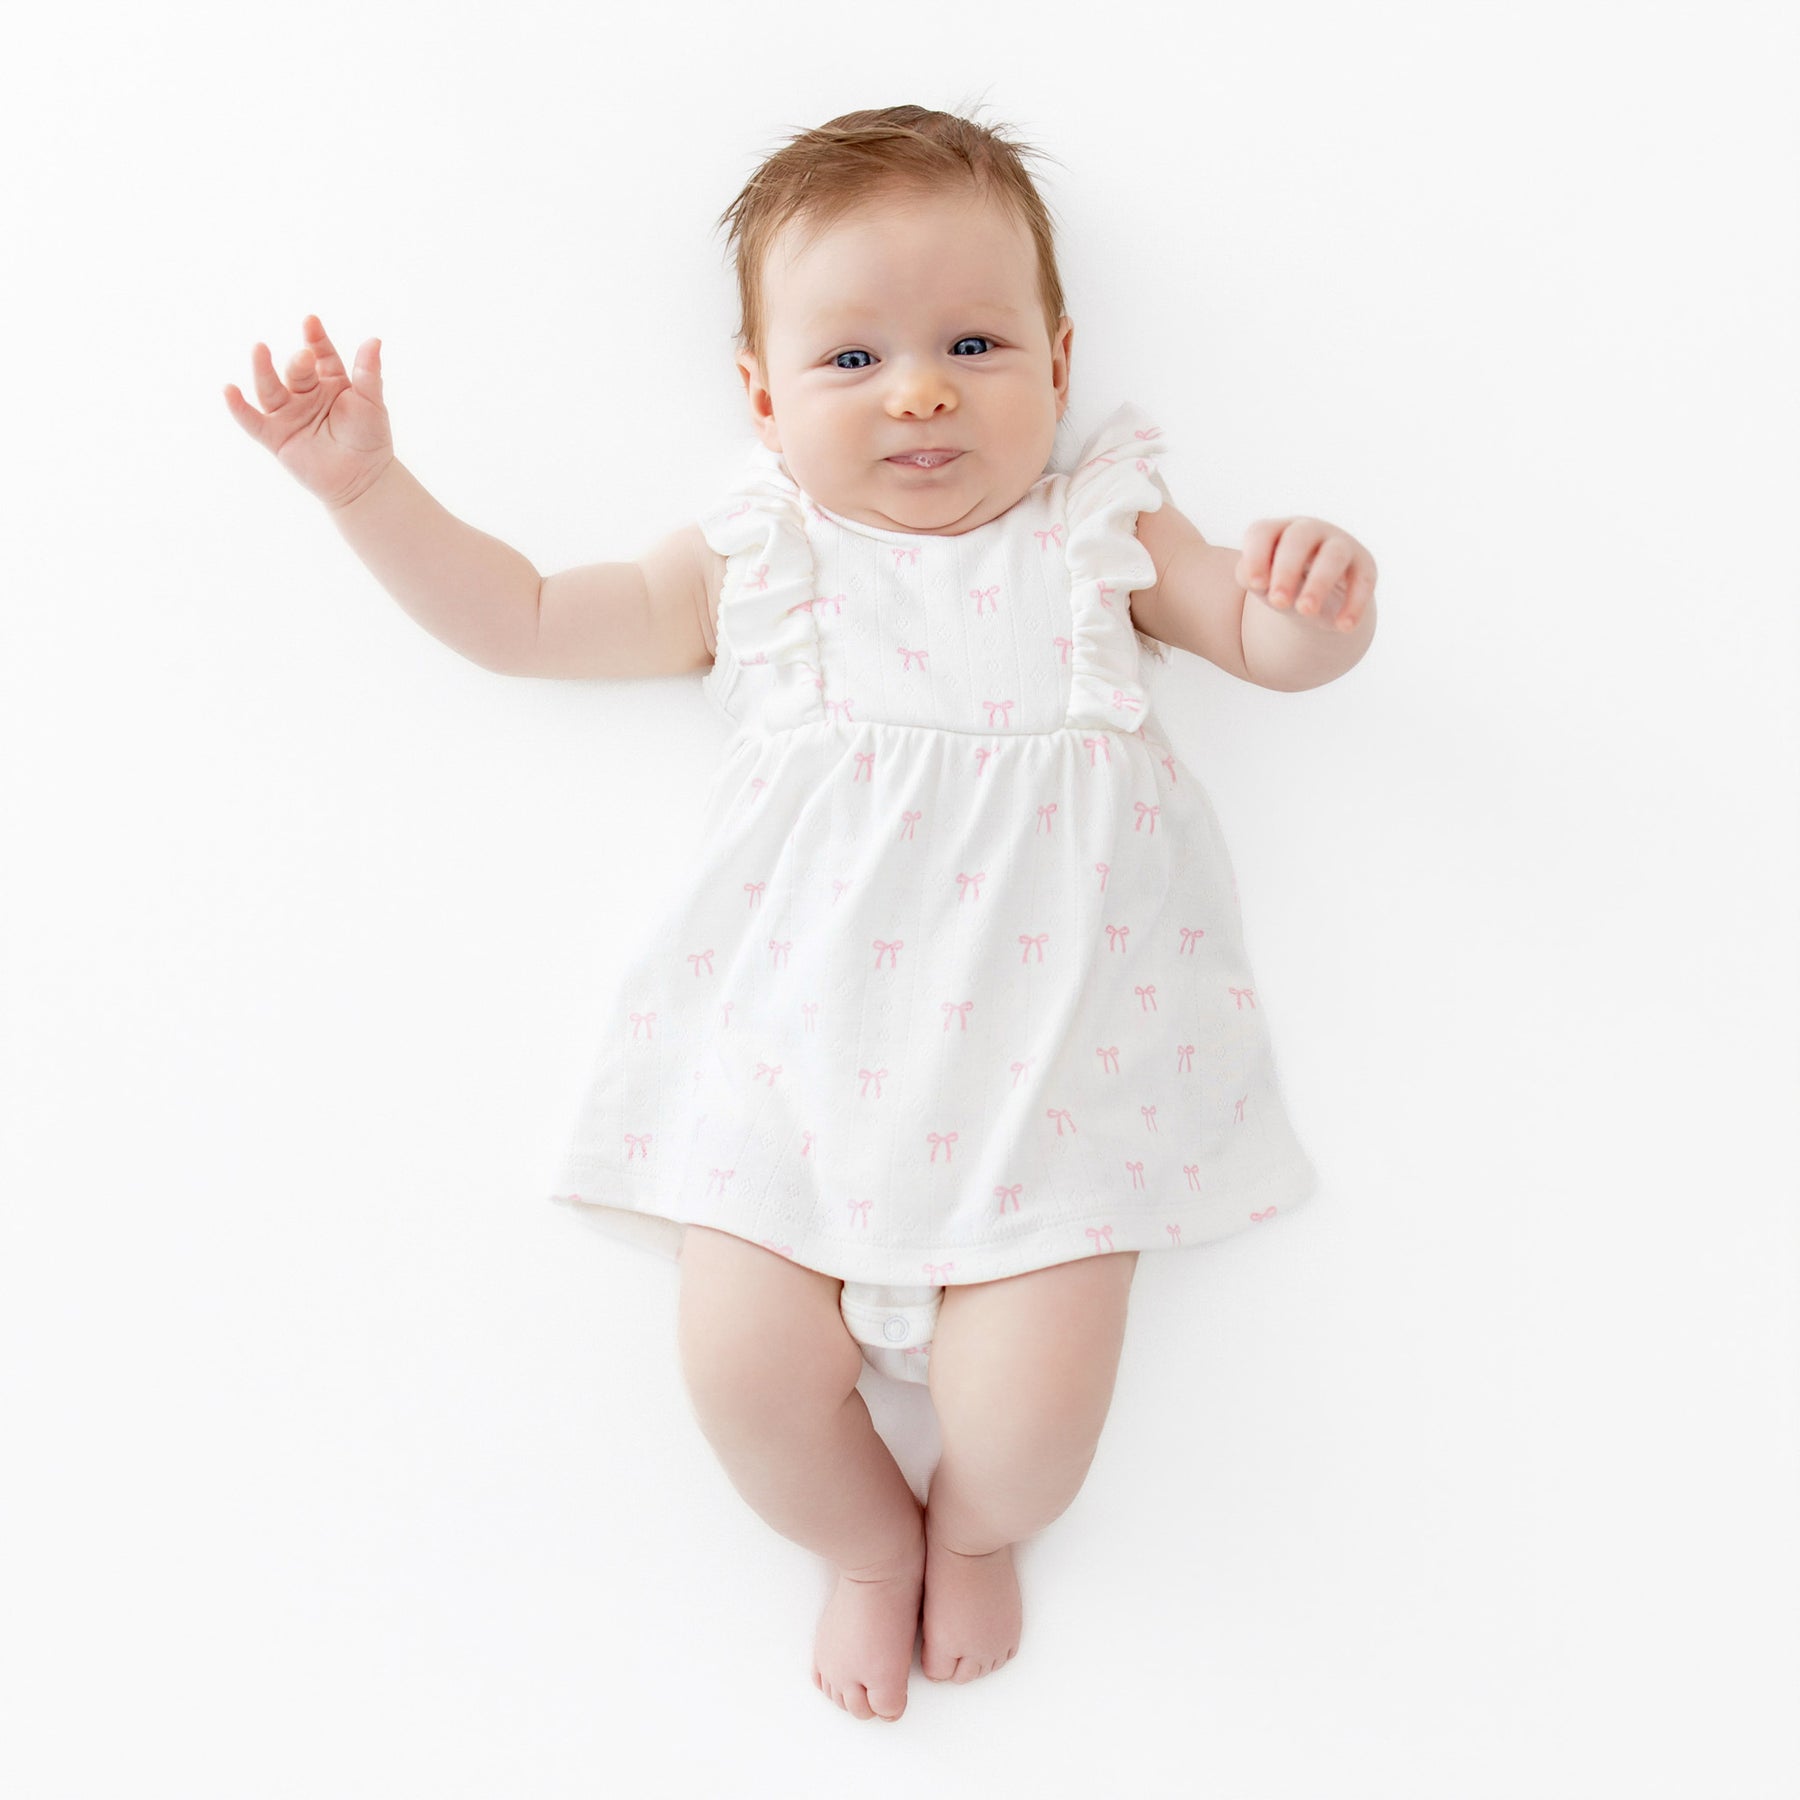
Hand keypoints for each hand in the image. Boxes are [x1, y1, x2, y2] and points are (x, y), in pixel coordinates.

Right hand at [223, 315, 395, 509]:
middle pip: (296, 371)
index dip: (315, 339)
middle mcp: (306, 393)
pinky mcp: (275, 436)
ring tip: (259, 349)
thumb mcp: (371, 402)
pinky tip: (229, 390)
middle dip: (298, 362)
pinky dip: (239, 407)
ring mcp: (289, 414)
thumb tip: (374, 340)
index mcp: (330, 381)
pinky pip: (253, 421)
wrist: (363, 479)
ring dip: (263, 369)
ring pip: (270, 388)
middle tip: (304, 356)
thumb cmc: (369, 439)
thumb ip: (369, 372)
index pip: (320, 354)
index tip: (310, 322)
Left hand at [1235, 517, 1376, 632]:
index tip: (1255, 584)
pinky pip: (1364, 580)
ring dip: (1319, 583)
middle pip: (1298, 539)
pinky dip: (1355, 603)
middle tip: (1278, 602)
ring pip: (1333, 555)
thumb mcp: (1261, 583)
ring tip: (1306, 612)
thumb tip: (1255, 578)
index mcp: (1277, 532)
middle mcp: (1308, 530)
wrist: (1316, 596)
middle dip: (1287, 570)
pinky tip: (1343, 627)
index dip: (1256, 555)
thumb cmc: (1280, 583)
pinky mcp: (1364, 564)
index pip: (1262, 532)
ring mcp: (1339, 544)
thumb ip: (1250, 577)